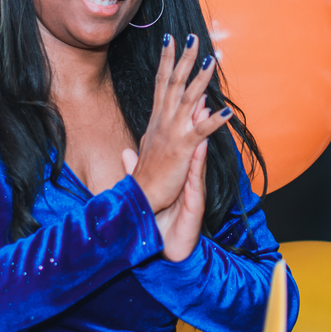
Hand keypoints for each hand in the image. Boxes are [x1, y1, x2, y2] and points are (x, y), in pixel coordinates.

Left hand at [123, 99, 208, 261]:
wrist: (168, 248)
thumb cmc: (161, 219)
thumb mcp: (146, 190)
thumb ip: (137, 169)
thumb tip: (126, 151)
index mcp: (174, 167)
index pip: (174, 135)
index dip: (174, 111)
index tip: (175, 86)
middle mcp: (186, 172)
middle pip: (190, 136)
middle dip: (194, 110)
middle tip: (197, 83)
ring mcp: (191, 184)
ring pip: (198, 151)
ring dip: (202, 127)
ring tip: (204, 103)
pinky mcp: (194, 198)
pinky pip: (197, 175)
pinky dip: (200, 158)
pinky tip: (202, 142)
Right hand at [128, 33, 230, 220]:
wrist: (140, 195)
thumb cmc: (146, 173)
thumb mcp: (151, 144)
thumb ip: (164, 125)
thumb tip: (184, 107)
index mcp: (157, 119)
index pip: (162, 82)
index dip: (167, 60)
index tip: (171, 40)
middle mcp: (163, 121)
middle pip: (174, 82)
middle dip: (183, 59)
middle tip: (192, 37)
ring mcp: (173, 133)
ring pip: (188, 99)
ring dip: (200, 79)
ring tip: (211, 60)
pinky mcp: (183, 148)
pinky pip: (201, 130)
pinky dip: (214, 120)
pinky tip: (226, 110)